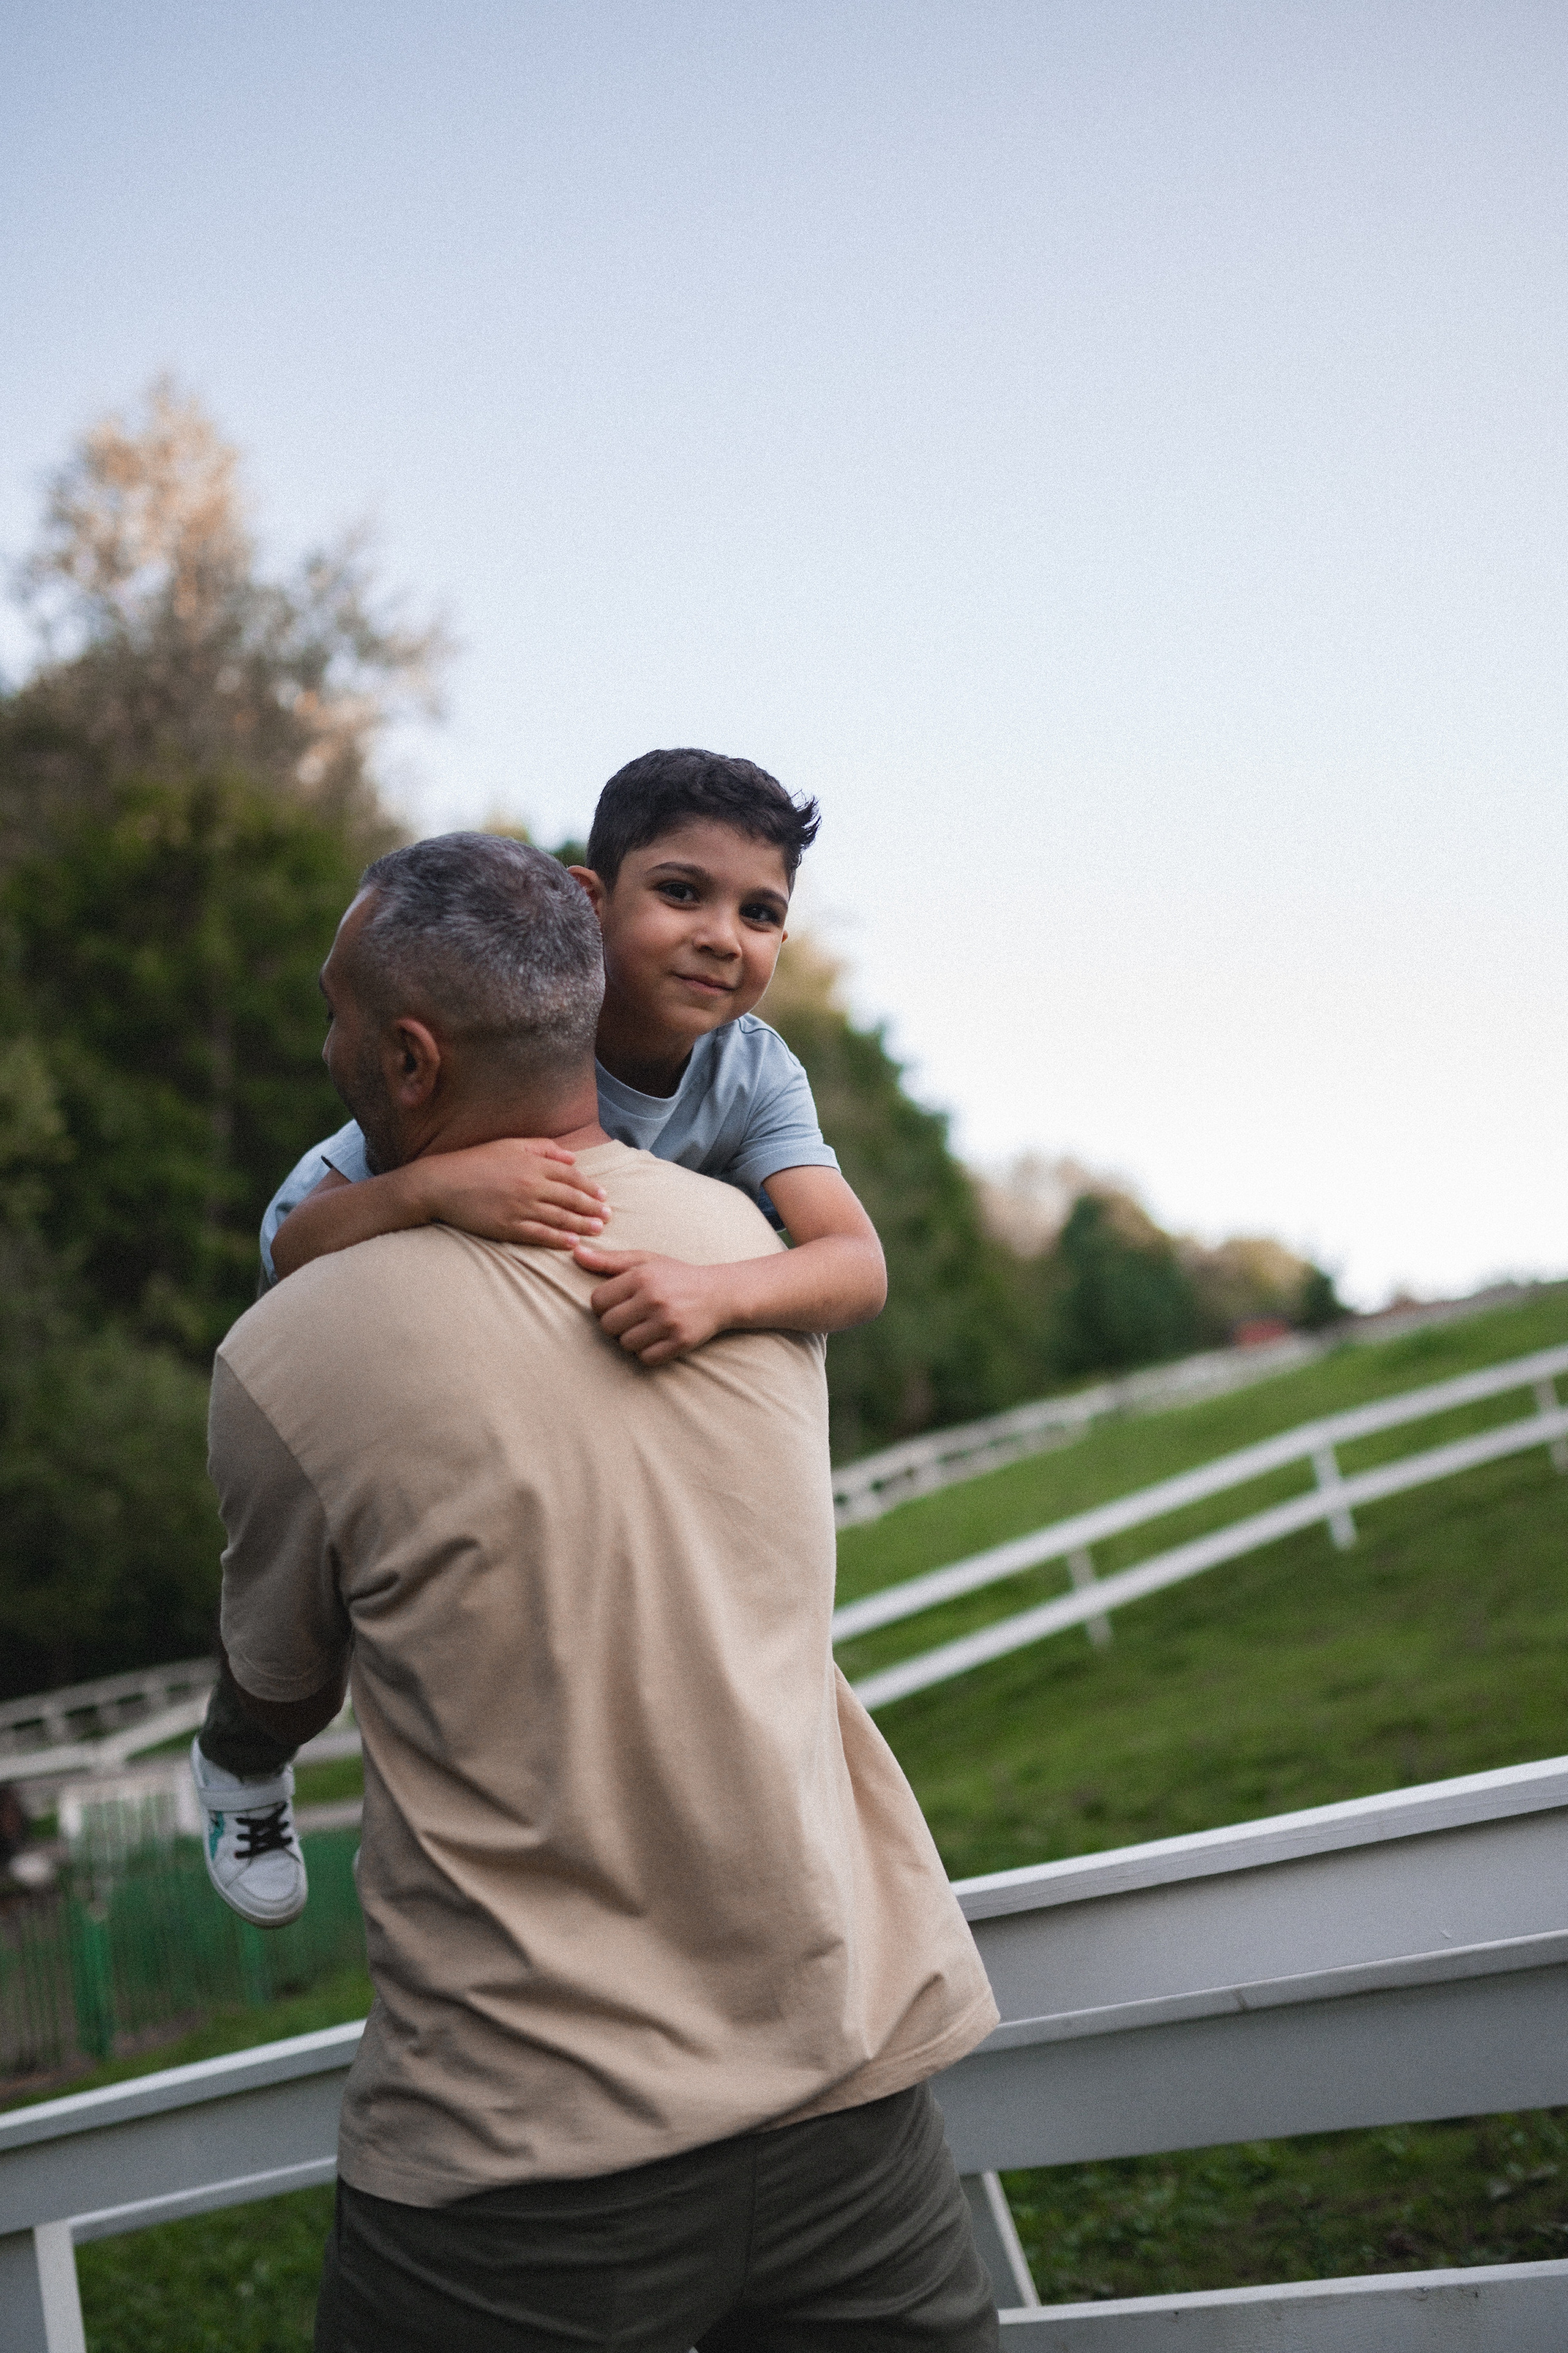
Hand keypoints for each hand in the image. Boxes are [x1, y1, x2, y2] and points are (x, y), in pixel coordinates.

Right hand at [416, 1139, 607, 1249]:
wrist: (442, 1183)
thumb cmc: (475, 1161)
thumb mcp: (510, 1145)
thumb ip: (543, 1148)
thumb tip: (572, 1157)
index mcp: (532, 1163)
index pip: (571, 1175)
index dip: (589, 1186)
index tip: (602, 1195)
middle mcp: (530, 1184)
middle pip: (571, 1198)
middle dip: (592, 1207)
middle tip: (608, 1215)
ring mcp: (520, 1207)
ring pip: (559, 1218)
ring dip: (582, 1224)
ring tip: (598, 1229)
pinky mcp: (508, 1226)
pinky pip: (539, 1234)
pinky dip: (558, 1239)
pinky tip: (572, 1243)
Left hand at [573, 1246, 733, 1364]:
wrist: (720, 1293)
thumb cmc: (676, 1276)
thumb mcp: (645, 1261)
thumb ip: (608, 1260)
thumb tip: (575, 1253)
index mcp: (642, 1276)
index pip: (597, 1302)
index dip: (603, 1306)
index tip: (618, 1304)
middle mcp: (654, 1298)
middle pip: (608, 1326)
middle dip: (615, 1325)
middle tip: (631, 1318)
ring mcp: (668, 1322)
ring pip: (625, 1344)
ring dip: (631, 1340)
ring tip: (645, 1328)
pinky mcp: (680, 1342)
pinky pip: (646, 1358)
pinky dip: (647, 1353)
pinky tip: (657, 1339)